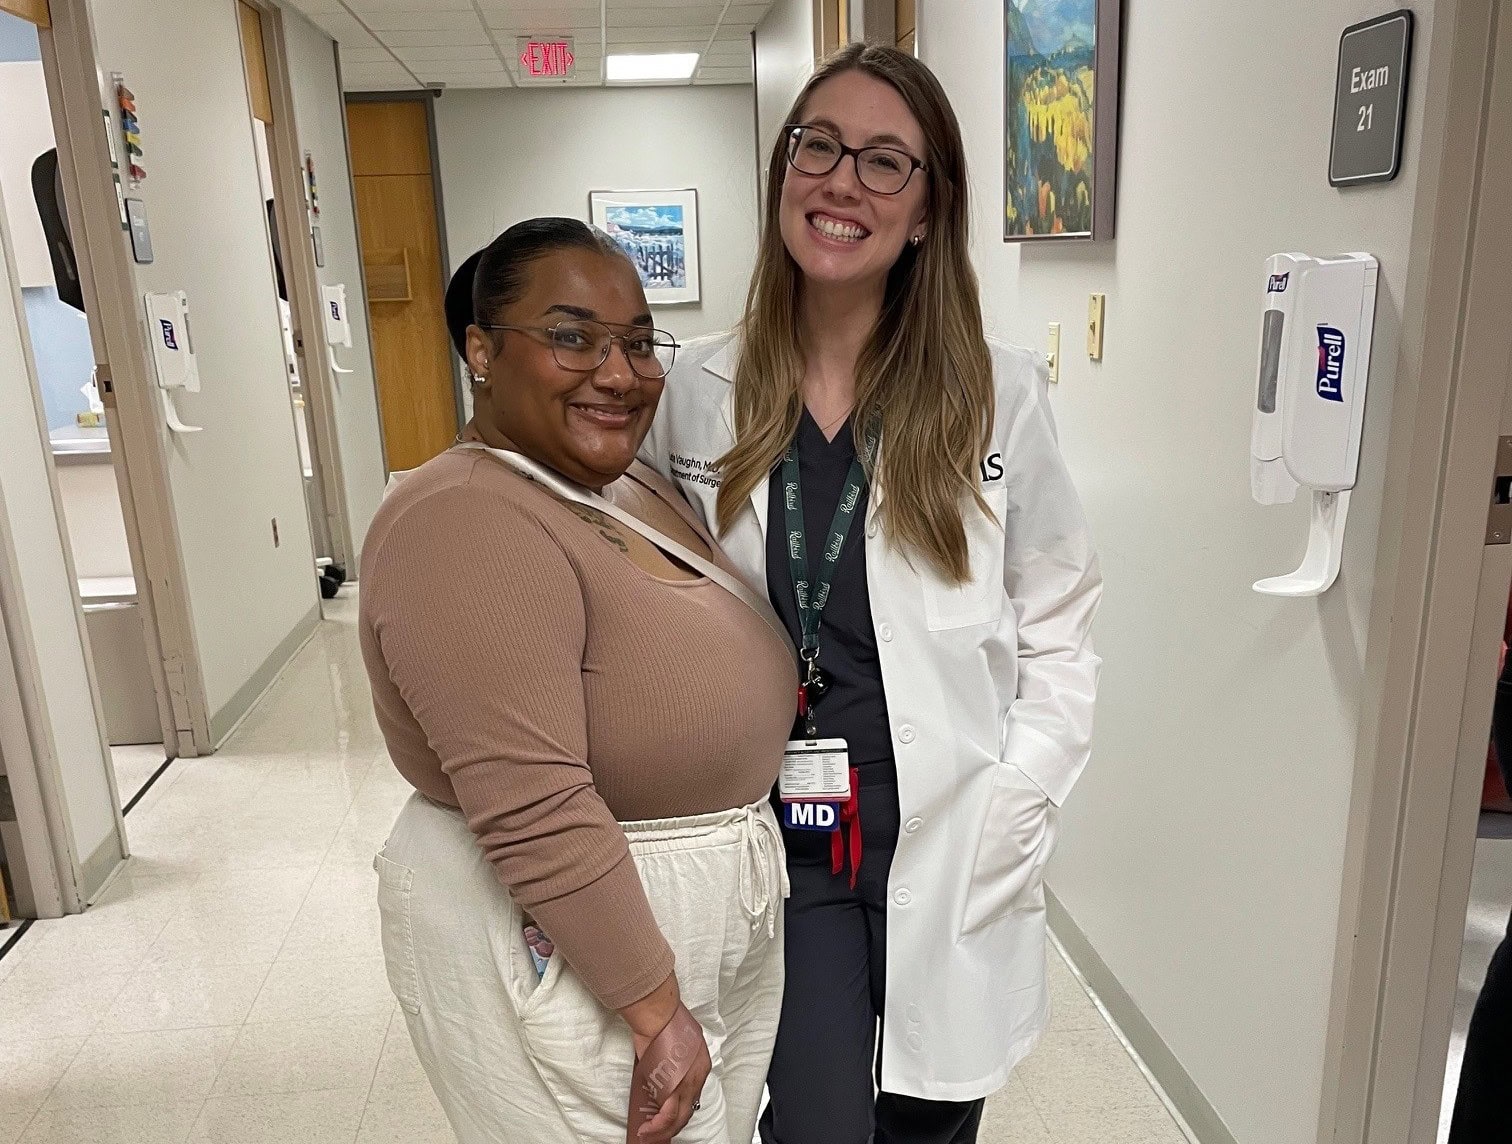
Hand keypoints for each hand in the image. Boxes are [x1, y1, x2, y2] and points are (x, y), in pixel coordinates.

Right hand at [630, 1012, 710, 1142]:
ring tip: (648, 1133)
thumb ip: (675, 1058)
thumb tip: (664, 1069)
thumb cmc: (664, 1020)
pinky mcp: (673, 1086)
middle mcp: (698, 1076)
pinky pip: (667, 1115)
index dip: (679, 1109)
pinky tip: (647, 1129)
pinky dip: (657, 1126)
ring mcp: (687, 1082)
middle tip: (657, 1132)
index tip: (667, 1116)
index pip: (692, 1095)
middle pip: (687, 1110)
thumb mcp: (678, 1041)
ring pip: (678, 1117)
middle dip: (672, 1125)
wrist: (658, 1013)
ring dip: (662, 1129)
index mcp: (701, 1064)